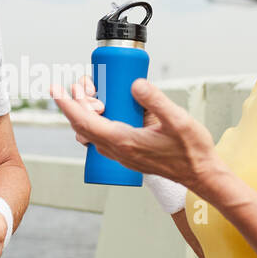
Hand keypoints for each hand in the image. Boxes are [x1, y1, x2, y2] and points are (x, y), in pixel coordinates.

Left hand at [50, 76, 219, 191]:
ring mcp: (121, 154)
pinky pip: (102, 136)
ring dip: (85, 112)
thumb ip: (155, 101)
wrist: (200, 174)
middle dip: (76, 102)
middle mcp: (117, 150)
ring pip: (91, 132)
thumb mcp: (177, 120)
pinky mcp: (127, 154)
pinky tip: (106, 108)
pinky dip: (96, 121)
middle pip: (83, 125)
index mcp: (123, 141)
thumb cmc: (191, 150)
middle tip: (83, 82)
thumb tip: (135, 84)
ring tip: (92, 92)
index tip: (55, 89)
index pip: (84, 121)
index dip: (67, 104)